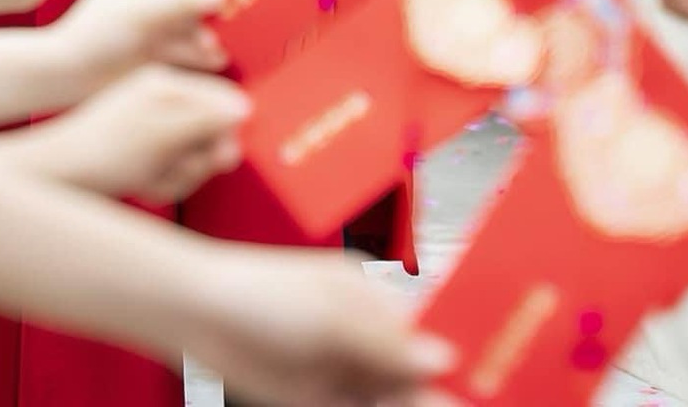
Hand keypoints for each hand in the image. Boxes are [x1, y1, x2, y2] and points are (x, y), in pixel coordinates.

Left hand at [41, 66, 247, 201]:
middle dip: (198, 158)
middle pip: (210, 133)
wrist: (57, 173)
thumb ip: (205, 119)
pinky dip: (163, 180)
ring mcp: (151, 126)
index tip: (220, 156)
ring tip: (152, 178)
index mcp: (165, 83)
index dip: (227, 133)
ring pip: (191, 156)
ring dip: (180, 173)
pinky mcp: (142, 151)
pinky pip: (170, 169)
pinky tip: (145, 184)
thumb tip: (245, 109)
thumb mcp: (163, 134)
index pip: (222, 100)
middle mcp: (160, 100)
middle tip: (177, 169)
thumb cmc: (106, 151)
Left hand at [53, 0, 228, 87]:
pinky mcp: (148, 51)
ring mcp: (146, 24)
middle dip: (211, 15)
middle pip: (188, 1)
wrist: (67, 75)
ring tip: (227, 48)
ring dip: (206, 37)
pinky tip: (218, 61)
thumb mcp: (143, 12)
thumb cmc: (98, 35)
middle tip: (238, 23)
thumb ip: (182, 1)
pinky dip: (197, 55)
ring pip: (186, 27)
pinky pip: (181, 49)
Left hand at [177, 248, 456, 406]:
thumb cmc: (260, 292)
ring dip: (417, 404)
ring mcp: (343, 366)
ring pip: (394, 396)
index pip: (432, 329)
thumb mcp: (331, 314)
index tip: (490, 374)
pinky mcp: (320, 398)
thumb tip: (443, 358)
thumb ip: (386, 342)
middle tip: (480, 401)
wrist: (197, 314)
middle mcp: (365, 333)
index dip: (460, 353)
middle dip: (443, 388)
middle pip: (417, 370)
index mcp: (376, 296)